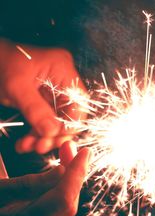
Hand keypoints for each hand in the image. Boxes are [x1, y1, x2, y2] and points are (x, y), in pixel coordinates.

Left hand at [0, 39, 86, 153]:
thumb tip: (51, 132)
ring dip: (44, 137)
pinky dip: (37, 134)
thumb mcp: (16, 86)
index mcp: (63, 69)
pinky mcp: (46, 101)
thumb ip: (35, 109)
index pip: (79, 102)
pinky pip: (47, 121)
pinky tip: (25, 143)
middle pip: (70, 114)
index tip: (54, 138)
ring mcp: (56, 92)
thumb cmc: (0, 62)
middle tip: (40, 146)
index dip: (70, 123)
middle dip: (54, 133)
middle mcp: (64, 81)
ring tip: (27, 146)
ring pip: (58, 121)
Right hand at [0, 141, 88, 215]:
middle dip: (75, 173)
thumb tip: (63, 172)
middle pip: (67, 204)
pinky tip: (59, 174)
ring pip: (64, 207)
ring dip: (70, 180)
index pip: (62, 199)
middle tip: (71, 149)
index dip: (77, 173)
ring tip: (67, 156)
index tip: (85, 152)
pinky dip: (61, 189)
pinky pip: (56, 210)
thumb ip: (28, 185)